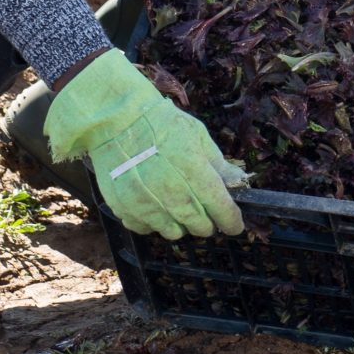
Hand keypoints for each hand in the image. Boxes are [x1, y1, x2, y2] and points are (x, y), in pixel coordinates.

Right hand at [45, 51, 246, 240]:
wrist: (118, 121)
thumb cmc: (161, 123)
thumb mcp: (196, 135)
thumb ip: (217, 163)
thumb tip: (236, 182)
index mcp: (193, 170)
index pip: (219, 207)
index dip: (230, 220)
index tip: (235, 225)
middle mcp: (171, 192)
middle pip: (198, 225)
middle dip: (206, 223)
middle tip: (205, 213)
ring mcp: (146, 203)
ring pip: (173, 232)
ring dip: (180, 224)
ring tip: (176, 206)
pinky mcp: (125, 208)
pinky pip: (146, 228)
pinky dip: (153, 222)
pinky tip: (153, 204)